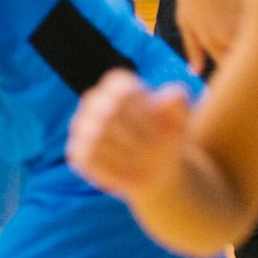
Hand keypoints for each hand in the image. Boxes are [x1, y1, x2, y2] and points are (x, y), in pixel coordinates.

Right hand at [67, 69, 192, 200]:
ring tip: (143, 158)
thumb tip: (169, 96)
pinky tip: (128, 169)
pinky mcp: (77, 154)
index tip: (159, 125)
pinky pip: (90, 158)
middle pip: (109, 113)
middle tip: (153, 145)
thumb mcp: (180, 119)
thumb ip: (178, 101)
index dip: (143, 110)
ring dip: (126, 151)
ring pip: (97, 136)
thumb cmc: (167, 137)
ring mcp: (81, 127)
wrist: (158, 169)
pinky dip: (112, 166)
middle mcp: (93, 102)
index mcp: (118, 87)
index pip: (122, 90)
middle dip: (136, 133)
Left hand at [167, 0, 246, 73]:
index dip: (236, 70)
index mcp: (211, 42)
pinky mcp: (253, 3)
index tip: (241, 68)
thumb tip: (197, 72)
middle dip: (252, 58)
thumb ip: (193, 50)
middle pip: (246, 56)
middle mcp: (227, 34)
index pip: (228, 67)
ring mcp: (242, 18)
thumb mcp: (186, 24)